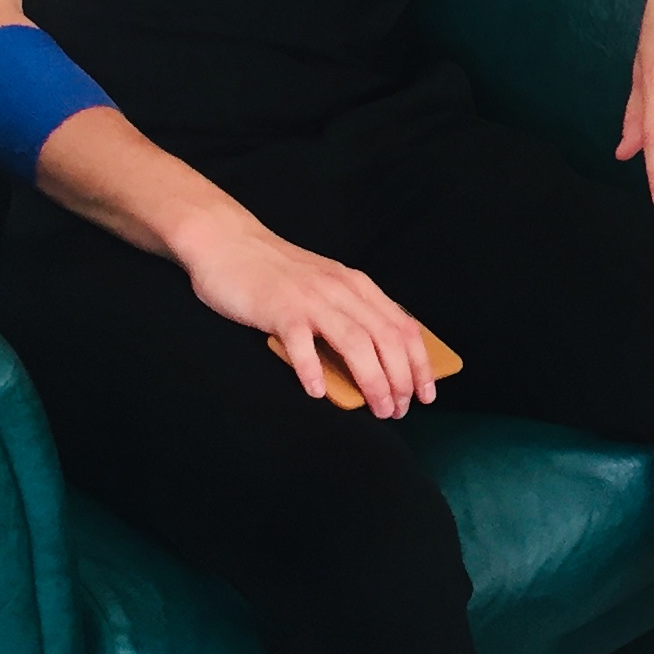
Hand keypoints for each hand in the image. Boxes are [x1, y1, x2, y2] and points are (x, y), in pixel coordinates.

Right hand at [177, 211, 435, 417]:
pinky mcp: (279, 309)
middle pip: (385, 338)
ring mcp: (310, 299)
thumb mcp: (326, 285)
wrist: (227, 242)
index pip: (403, 326)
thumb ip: (350, 312)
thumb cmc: (276, 273)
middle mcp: (340, 290)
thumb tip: (376, 359)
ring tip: (377, 408)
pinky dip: (313, 368)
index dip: (420, 363)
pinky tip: (318, 392)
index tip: (426, 394)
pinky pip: (301, 343)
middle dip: (400, 379)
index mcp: (356, 285)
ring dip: (372, 380)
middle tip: (398, 410)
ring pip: (355, 342)